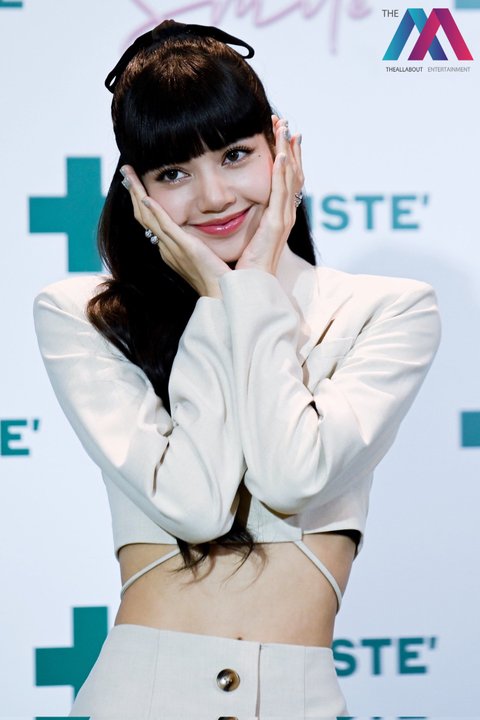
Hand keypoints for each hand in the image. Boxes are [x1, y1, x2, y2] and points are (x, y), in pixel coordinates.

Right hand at [120, 166, 230, 297]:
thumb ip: (201, 241)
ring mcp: (173, 248)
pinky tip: (145, 197)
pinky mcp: (184, 248)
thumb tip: (207, 226)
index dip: (141, 200)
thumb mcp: (206, 254)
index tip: (136, 183)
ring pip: (148, 217)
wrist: (224, 296)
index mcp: (171, 249)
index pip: (151, 221)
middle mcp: (167, 248)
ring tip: (128, 174)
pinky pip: (164, 226)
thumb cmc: (220, 278)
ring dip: (136, 194)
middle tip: (126, 171)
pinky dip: (154, 211)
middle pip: (143, 216)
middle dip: (133, 192)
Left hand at [235, 115, 303, 274]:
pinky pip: (282, 195)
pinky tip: (281, 156)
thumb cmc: (240, 266)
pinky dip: (283, 174)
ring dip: (288, 152)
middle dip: (289, 147)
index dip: (283, 155)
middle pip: (291, 174)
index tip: (277, 133)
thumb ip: (237, 218)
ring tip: (286, 129)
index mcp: (274, 217)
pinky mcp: (276, 226)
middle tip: (284, 122)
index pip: (283, 180)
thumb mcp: (240, 235)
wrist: (244, 289)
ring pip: (290, 179)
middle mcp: (282, 216)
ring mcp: (281, 220)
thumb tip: (223, 203)